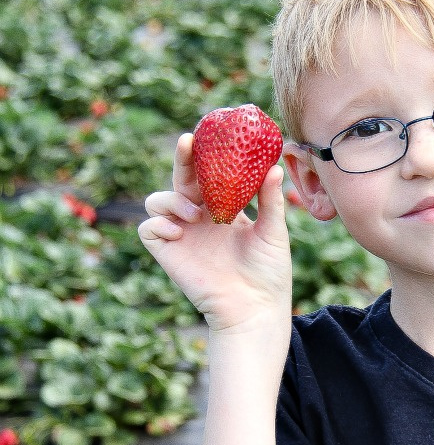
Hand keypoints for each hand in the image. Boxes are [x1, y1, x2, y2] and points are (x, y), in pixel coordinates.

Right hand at [138, 133, 291, 331]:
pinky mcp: (168, 253)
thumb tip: (273, 167)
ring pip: (156, 201)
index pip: (208, 175)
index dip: (204, 156)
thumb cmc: (268, 273)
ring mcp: (182, 235)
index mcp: (223, 210)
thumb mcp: (273, 231)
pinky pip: (149, 228)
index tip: (207, 136)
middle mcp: (199, 219)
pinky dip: (159, 224)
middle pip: (180, 179)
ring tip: (195, 213)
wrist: (255, 308)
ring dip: (171, 198)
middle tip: (188, 143)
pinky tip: (181, 233)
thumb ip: (271, 201)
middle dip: (181, 160)